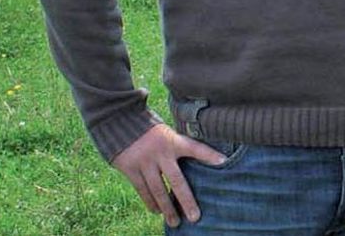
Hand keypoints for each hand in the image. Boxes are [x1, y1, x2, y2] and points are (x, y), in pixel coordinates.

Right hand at [111, 124, 226, 227]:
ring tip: (175, 222)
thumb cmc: (150, 131)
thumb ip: (179, 146)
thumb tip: (202, 159)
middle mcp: (160, 152)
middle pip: (177, 180)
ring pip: (158, 190)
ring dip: (167, 208)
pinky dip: (150, 202)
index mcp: (173, 141)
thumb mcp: (168, 133)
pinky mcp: (130, 168)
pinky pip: (142, 190)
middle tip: (195, 217)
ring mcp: (144, 162)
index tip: (224, 161)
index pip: (195, 148)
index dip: (209, 154)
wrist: (119, 122)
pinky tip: (157, 211)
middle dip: (187, 201)